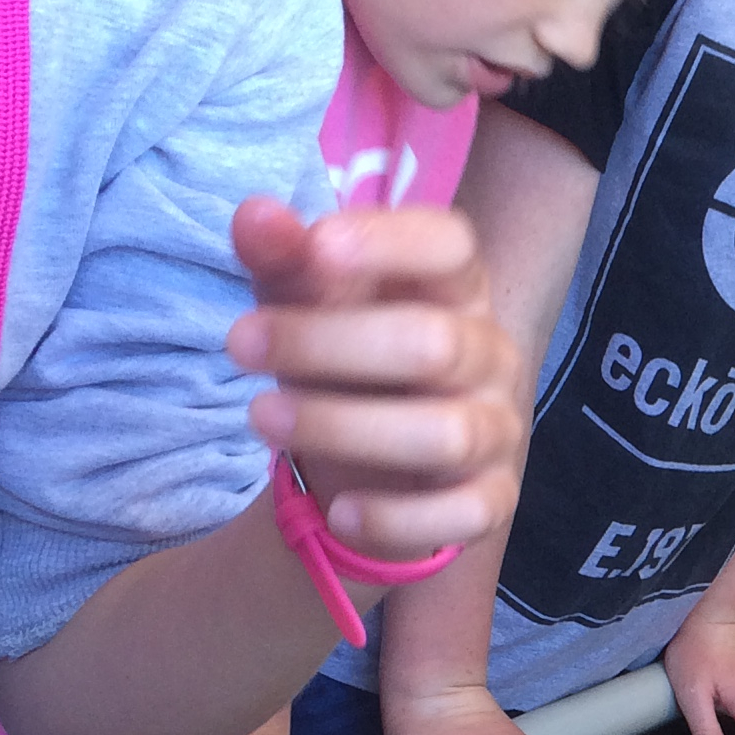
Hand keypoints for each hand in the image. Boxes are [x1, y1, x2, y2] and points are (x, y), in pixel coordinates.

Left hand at [227, 197, 521, 561]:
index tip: (315, 248)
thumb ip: (283, 259)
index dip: (392, 243)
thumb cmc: (343, 362)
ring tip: (261, 417)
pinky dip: (397, 518)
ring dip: (345, 427)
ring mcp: (497, 430)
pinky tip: (339, 512)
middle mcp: (490, 355)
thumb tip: (255, 215)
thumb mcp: (304, 303)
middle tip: (236, 345)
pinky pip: (463, 514)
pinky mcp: (492, 500)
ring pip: (445, 433)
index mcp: (454, 290)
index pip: (452, 247)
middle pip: (434, 344)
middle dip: (328, 344)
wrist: (373, 466)